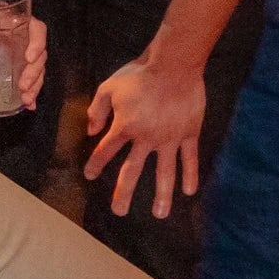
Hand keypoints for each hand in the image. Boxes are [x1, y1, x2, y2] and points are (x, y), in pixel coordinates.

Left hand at [0, 15, 48, 112]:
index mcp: (17, 23)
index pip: (37, 30)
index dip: (37, 43)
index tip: (29, 58)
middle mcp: (26, 37)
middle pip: (40, 54)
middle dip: (34, 73)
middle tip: (22, 87)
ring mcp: (25, 52)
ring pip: (38, 69)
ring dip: (35, 85)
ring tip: (26, 100)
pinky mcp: (22, 64)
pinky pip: (32, 77)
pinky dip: (32, 91)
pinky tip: (30, 105)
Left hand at [82, 52, 206, 220]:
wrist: (174, 65)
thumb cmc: (139, 74)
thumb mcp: (109, 87)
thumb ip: (97, 109)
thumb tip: (90, 131)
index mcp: (124, 127)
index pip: (106, 151)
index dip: (95, 164)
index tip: (89, 176)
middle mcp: (146, 138)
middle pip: (132, 171)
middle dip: (124, 192)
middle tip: (119, 211)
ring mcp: (169, 138)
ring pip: (164, 172)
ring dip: (161, 195)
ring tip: (159, 214)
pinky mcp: (189, 134)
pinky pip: (189, 159)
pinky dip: (190, 175)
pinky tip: (188, 191)